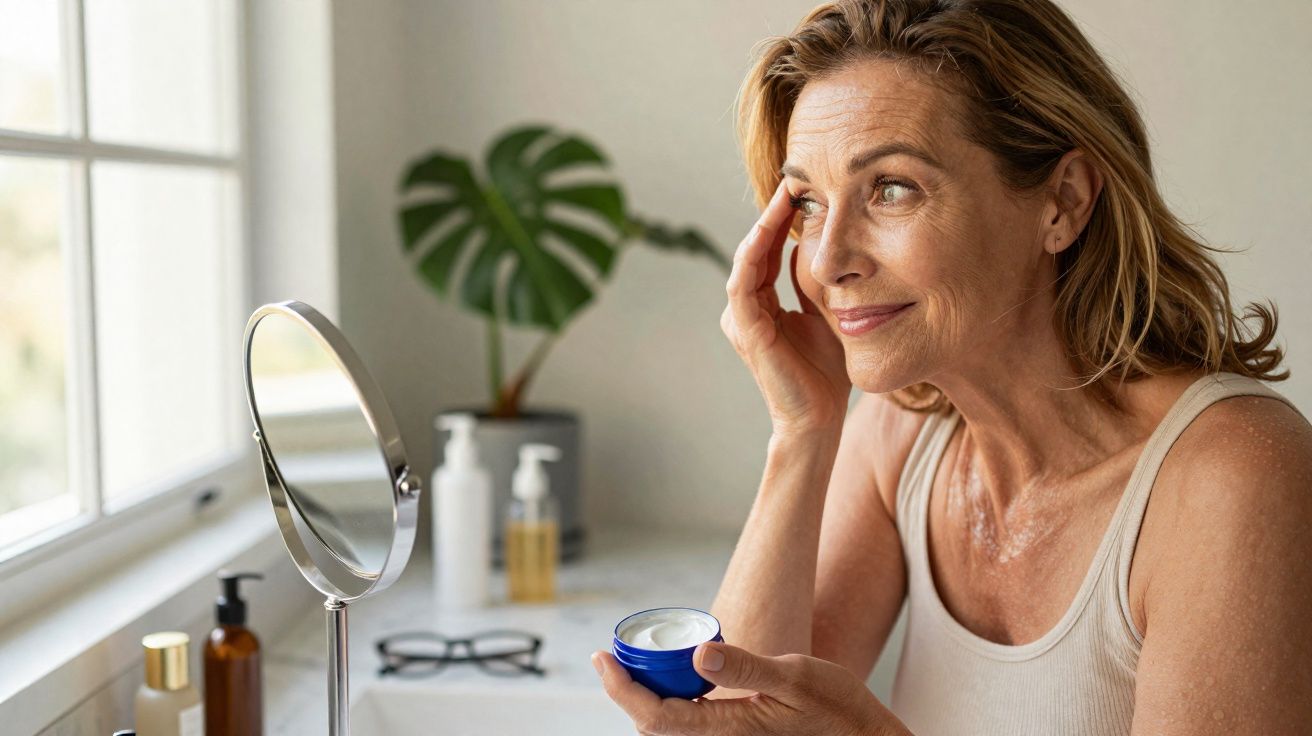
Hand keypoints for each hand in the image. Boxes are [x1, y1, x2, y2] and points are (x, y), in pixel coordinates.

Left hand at [592, 641, 909, 735]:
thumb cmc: (838, 710)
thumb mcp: (796, 677)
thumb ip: (746, 668)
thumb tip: (698, 656)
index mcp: (728, 731)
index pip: (654, 716)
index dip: (621, 689)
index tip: (602, 660)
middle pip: (653, 726)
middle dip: (627, 694)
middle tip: (610, 660)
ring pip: (670, 730)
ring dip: (646, 702)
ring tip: (634, 668)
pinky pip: (691, 727)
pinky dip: (671, 707)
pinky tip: (676, 681)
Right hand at [721, 181, 849, 434]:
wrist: (819, 418)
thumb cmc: (826, 372)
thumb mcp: (829, 314)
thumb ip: (822, 284)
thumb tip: (835, 244)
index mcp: (764, 304)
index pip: (769, 250)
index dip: (784, 219)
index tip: (805, 188)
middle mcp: (746, 309)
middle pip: (755, 248)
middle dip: (773, 213)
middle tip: (794, 178)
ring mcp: (742, 319)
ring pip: (746, 260)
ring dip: (764, 226)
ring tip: (785, 196)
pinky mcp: (747, 330)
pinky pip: (743, 283)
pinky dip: (754, 254)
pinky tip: (770, 230)